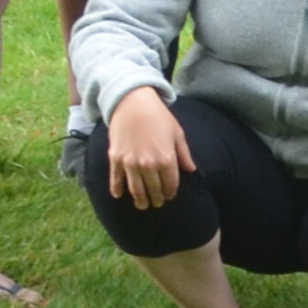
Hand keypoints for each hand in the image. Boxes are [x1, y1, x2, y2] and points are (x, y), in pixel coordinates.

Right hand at [105, 86, 192, 209]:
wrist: (132, 102)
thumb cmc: (158, 116)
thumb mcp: (177, 132)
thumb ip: (184, 154)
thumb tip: (191, 170)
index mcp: (166, 158)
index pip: (170, 185)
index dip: (170, 193)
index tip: (169, 196)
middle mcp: (149, 164)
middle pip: (153, 190)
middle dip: (156, 199)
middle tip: (156, 203)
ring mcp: (130, 163)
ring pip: (136, 190)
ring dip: (140, 200)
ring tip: (142, 205)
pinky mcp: (116, 158)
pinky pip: (116, 179)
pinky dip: (117, 190)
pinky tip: (119, 196)